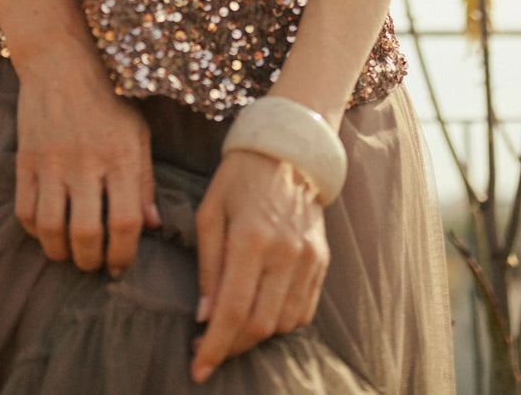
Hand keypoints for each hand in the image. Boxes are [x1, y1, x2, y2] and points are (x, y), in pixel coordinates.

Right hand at [13, 42, 161, 276]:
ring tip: (71, 254)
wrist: (61, 63)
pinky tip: (48, 231)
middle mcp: (86, 162)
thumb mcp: (138, 133)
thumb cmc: (109, 99)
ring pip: (51, 229)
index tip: (120, 265)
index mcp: (120, 155)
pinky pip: (25, 212)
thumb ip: (145, 180)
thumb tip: (151, 225)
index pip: (124, 222)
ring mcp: (52, 162)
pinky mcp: (25, 160)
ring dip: (61, 253)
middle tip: (95, 263)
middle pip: (85, 234)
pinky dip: (36, 232)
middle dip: (91, 261)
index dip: (123, 254)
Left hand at [190, 148, 329, 383]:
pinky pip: (304, 310)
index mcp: (251, 238)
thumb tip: (205, 317)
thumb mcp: (210, 212)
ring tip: (234, 330)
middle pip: (260, 324)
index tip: (199, 369)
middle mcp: (284, 252)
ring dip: (257, 337)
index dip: (215, 346)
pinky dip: (282, 323)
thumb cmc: (239, 179)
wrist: (287, 150)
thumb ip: (209, 266)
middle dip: (232, 347)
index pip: (233, 309)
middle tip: (209, 350)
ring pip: (284, 323)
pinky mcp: (322, 260)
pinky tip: (262, 313)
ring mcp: (308, 257)